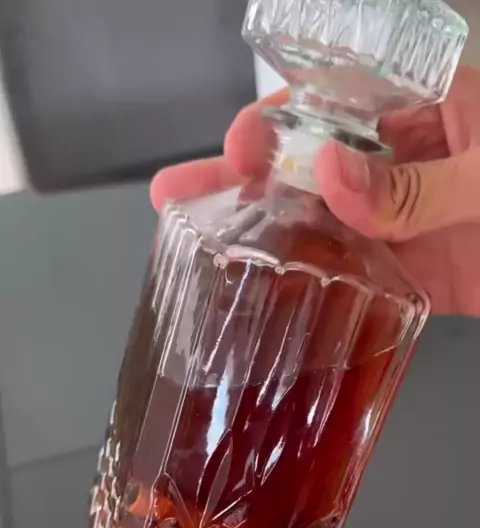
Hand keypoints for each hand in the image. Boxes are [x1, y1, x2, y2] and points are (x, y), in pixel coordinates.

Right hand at [151, 66, 479, 316]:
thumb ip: (421, 180)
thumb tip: (336, 179)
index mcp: (426, 114)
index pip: (334, 105)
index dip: (278, 122)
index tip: (240, 143)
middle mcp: (404, 168)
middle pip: (310, 168)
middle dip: (244, 180)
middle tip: (181, 196)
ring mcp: (407, 226)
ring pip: (324, 229)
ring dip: (266, 241)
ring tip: (196, 249)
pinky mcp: (420, 279)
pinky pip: (360, 287)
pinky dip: (320, 301)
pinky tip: (273, 312)